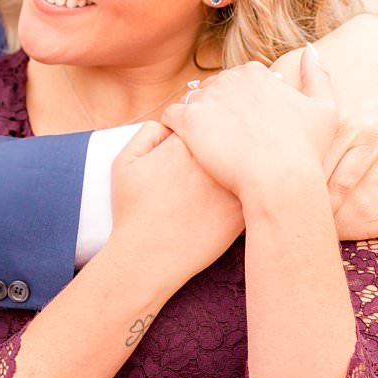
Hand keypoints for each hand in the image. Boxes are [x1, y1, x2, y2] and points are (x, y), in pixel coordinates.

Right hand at [106, 122, 242, 293]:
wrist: (148, 255)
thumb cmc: (133, 210)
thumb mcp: (124, 162)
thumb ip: (147, 132)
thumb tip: (171, 122)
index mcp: (184, 143)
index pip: (203, 122)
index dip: (197, 134)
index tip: (190, 150)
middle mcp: (210, 160)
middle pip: (225, 140)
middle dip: (219, 148)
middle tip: (204, 168)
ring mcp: (229, 185)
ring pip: (242, 164)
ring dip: (236, 167)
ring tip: (215, 185)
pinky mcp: (241, 209)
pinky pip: (253, 190)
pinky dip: (246, 192)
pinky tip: (228, 202)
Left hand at [160, 50, 337, 201]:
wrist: (281, 179)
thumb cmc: (305, 149)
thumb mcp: (324, 108)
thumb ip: (317, 75)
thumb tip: (310, 48)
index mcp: (255, 72)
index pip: (237, 80)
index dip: (239, 102)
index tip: (244, 125)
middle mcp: (229, 78)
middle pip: (213, 89)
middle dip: (216, 108)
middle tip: (223, 137)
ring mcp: (207, 98)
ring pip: (191, 101)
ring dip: (195, 118)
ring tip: (203, 142)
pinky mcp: (188, 120)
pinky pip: (170, 116)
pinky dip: (173, 128)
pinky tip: (183, 144)